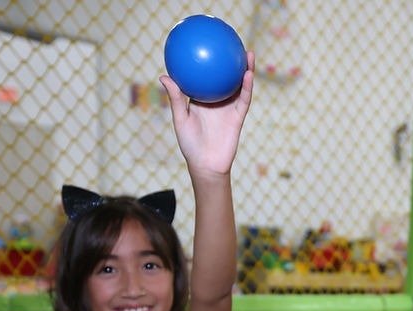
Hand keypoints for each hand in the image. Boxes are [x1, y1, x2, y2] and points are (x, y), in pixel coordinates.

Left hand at [160, 51, 254, 176]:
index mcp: (203, 100)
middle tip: (231, 43)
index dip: (208, 63)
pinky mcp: (238, 116)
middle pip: (226, 77)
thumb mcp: (180, 119)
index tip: (208, 47)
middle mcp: (218, 101)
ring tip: (247, 52)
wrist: (206, 165)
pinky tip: (248, 73)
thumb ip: (176, 98)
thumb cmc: (190, 145)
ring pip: (239, 85)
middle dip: (230, 62)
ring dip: (245, 69)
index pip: (206, 78)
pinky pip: (244, 99)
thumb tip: (164, 76)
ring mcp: (230, 108)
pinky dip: (247, 86)